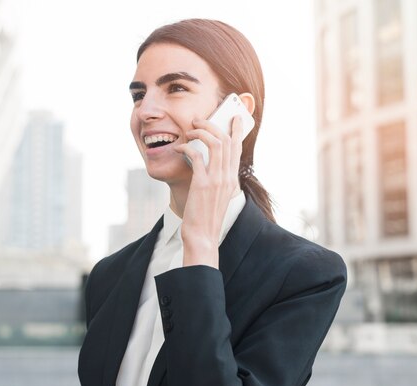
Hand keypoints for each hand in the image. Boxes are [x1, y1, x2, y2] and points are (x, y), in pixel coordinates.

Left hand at [174, 115, 243, 267]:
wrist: (203, 236)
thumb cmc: (206, 216)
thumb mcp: (218, 196)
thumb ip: (217, 179)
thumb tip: (208, 163)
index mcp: (232, 179)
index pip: (237, 148)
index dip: (236, 130)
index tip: (234, 118)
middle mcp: (227, 177)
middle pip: (226, 140)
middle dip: (212, 124)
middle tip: (199, 120)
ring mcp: (216, 180)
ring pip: (215, 144)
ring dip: (200, 132)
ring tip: (189, 130)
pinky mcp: (202, 184)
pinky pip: (196, 157)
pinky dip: (187, 147)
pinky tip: (179, 148)